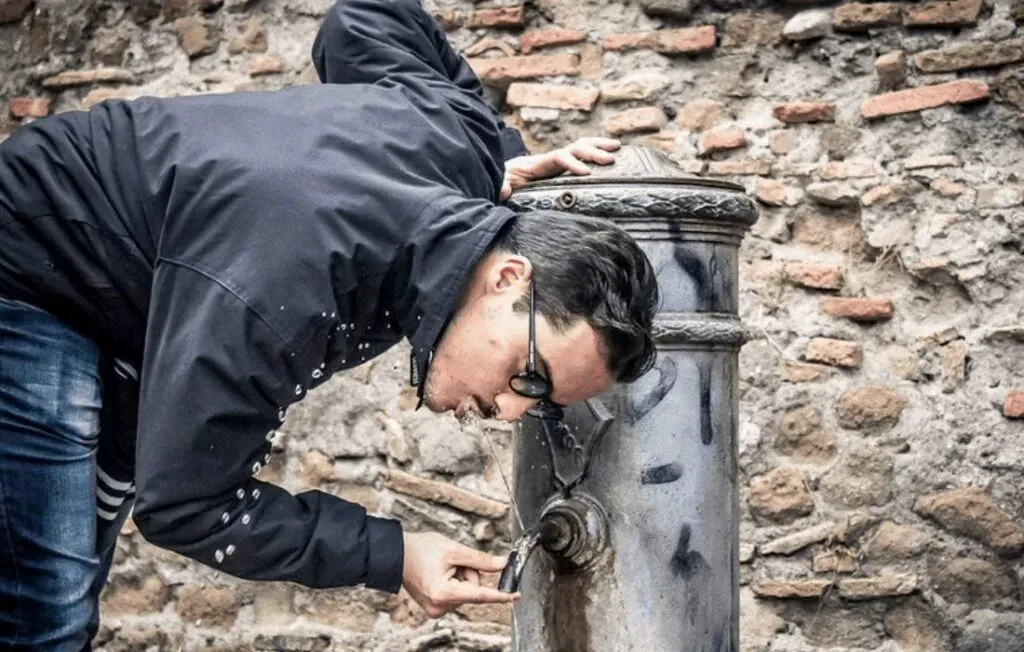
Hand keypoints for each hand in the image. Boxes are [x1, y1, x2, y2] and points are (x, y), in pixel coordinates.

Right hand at [402, 531, 518, 617]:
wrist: (397, 554)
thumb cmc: (421, 549)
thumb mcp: (454, 550)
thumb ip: (481, 560)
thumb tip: (503, 564)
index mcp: (443, 593)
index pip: (480, 596)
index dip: (501, 595)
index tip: (516, 596)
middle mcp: (440, 606)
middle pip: (472, 591)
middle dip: (469, 574)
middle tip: (453, 561)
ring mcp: (436, 609)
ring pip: (466, 593)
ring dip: (461, 577)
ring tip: (443, 566)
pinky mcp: (434, 607)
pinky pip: (456, 595)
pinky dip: (454, 583)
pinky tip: (440, 573)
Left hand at [500, 137, 620, 200]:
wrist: (499, 177)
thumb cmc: (501, 183)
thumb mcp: (499, 184)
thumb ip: (501, 186)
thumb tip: (504, 190)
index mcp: (536, 165)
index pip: (557, 157)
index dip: (572, 163)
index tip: (586, 173)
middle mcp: (549, 158)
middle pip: (573, 147)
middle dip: (592, 152)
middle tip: (610, 160)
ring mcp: (556, 161)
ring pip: (579, 146)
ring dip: (598, 145)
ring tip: (617, 148)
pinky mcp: (560, 167)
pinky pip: (580, 155)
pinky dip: (596, 151)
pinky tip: (611, 155)